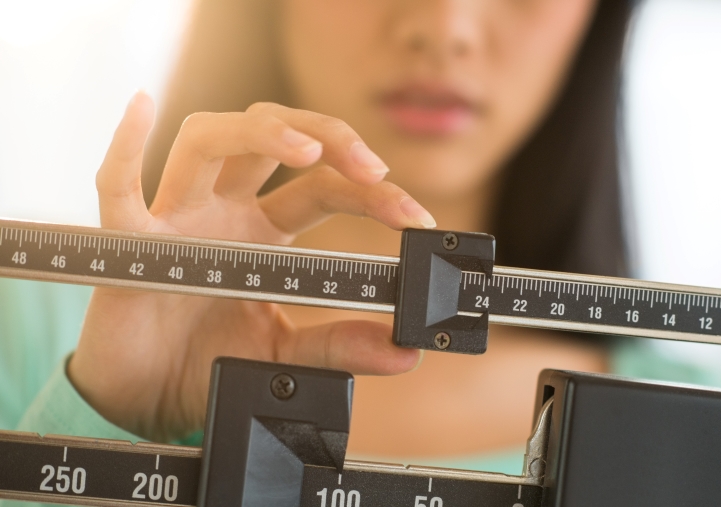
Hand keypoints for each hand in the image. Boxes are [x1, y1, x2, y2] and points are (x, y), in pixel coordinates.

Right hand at [68, 92, 433, 441]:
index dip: (373, 195)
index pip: (322, 188)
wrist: (149, 400)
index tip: (416, 218)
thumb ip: (339, 346)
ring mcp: (177, 218)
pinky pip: (117, 187)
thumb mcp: (286, 352)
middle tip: (375, 169)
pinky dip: (124, 147)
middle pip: (272, 139)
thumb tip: (403, 351)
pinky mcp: (131, 244)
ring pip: (208, 140)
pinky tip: (141, 108)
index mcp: (263, 231)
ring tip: (307, 151)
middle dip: (328, 138)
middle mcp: (223, 211)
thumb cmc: (208, 362)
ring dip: (259, 132)